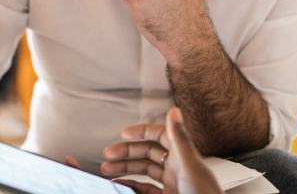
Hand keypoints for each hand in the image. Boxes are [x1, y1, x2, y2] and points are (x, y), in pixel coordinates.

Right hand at [103, 108, 221, 193]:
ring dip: (125, 169)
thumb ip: (179, 138)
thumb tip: (174, 111)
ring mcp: (172, 183)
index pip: (160, 136)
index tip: (123, 133)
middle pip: (148, 153)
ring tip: (107, 169)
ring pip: (144, 172)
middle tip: (108, 153)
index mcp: (183, 155)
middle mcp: (177, 167)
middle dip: (127, 152)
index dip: (142, 132)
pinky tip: (120, 184)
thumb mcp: (189, 165)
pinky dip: (131, 185)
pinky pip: (145, 189)